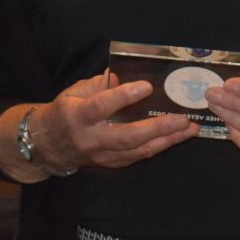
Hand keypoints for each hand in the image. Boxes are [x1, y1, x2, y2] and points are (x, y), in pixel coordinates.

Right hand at [29, 70, 196, 172]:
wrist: (49, 146)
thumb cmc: (64, 112)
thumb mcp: (73, 92)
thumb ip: (97, 84)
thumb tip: (120, 76)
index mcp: (78, 116)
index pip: (101, 107)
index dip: (122, 97)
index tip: (146, 86)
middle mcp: (92, 139)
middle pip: (127, 136)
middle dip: (157, 128)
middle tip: (182, 118)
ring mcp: (103, 155)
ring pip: (138, 150)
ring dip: (167, 140)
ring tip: (190, 128)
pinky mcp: (112, 163)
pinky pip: (139, 156)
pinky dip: (159, 147)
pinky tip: (177, 137)